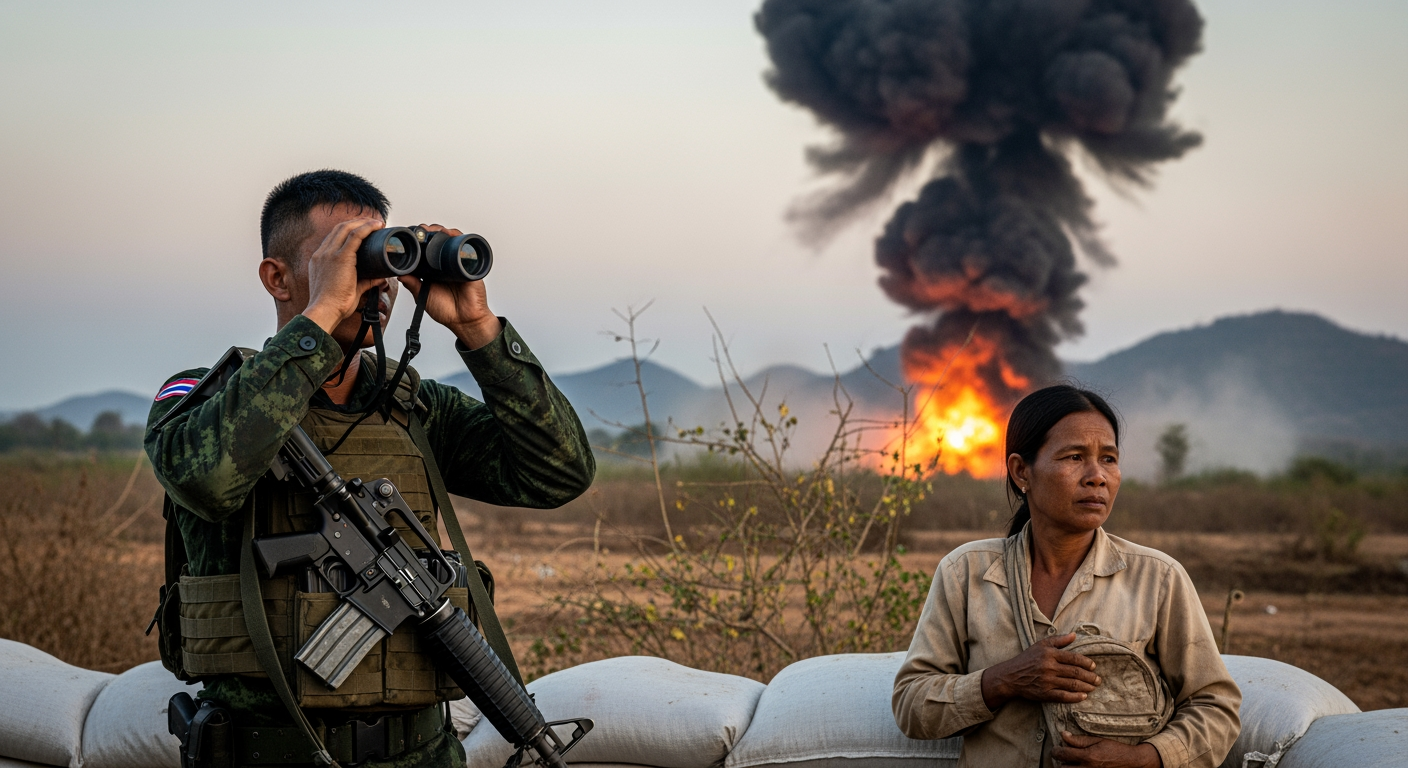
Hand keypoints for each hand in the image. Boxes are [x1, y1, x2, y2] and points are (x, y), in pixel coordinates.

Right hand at [302, 216, 387, 333]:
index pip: (333, 238)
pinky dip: (367, 228)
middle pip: (339, 229)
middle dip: (356, 222)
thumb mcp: (349, 290)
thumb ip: (364, 282)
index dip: (348, 231)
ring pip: (346, 229)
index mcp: (319, 260)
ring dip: (363, 222)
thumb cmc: (334, 305)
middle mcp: (322, 253)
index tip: (361, 230)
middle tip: (371, 223)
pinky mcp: (340, 257)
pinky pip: (355, 236)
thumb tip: (380, 279)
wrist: (324, 311)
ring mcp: (329, 254)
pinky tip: (376, 225)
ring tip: (376, 222)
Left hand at [396, 223, 501, 349]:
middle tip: (421, 230)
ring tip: (435, 230)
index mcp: (433, 270)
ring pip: (452, 240)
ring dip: (443, 231)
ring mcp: (458, 263)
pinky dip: (459, 238)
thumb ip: (412, 284)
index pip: (426, 250)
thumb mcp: (422, 296)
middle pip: (439, 241)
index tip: (411, 234)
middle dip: (430, 232)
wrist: (465, 321)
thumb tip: (399, 273)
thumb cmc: (446, 310)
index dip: (419, 240)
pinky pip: (466, 248)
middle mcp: (445, 264)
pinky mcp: (470, 265)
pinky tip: (451, 234)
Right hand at [981, 633, 1100, 709]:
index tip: (1093, 666)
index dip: (1086, 663)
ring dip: (1086, 686)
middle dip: (1090, 676)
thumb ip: (1058, 640)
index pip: (1073, 658)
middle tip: (1098, 679)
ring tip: (1093, 687)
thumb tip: (1074, 635)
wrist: (1011, 676)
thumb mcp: (1040, 645)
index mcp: (1050, 654)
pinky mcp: (1044, 693)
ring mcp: (1047, 681)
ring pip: (1072, 684)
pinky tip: (1083, 696)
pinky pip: (1063, 696)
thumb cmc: (1027, 659)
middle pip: (1075, 672)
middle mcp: (1049, 667)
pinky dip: (1075, 697)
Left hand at [1052, 732, 1161, 767]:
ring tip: (1070, 762)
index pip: (1062, 754)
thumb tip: (1063, 735)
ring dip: (1067, 767)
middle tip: (1063, 756)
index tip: (1056, 748)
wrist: (1130, 761)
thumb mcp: (1097, 740)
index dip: (1056, 750)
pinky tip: (1079, 765)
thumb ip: (1079, 739)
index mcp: (1087, 757)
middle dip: (1060, 761)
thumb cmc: (1114, 749)